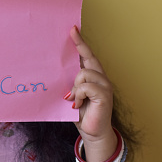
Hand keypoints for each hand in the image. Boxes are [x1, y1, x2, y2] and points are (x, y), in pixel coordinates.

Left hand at [65, 26, 113, 144]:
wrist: (92, 133)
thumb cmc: (81, 114)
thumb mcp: (71, 95)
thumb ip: (69, 83)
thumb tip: (56, 71)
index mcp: (93, 77)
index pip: (87, 56)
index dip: (80, 42)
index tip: (72, 29)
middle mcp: (101, 78)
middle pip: (89, 57)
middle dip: (80, 44)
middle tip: (71, 31)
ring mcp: (105, 86)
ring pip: (84, 73)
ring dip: (74, 86)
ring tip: (72, 99)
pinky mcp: (104, 95)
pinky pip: (86, 86)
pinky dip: (78, 94)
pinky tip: (77, 104)